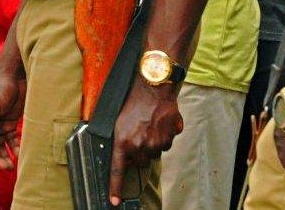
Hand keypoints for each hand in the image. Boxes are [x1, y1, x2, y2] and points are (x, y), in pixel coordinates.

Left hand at [108, 80, 182, 205]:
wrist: (152, 87)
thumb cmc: (132, 102)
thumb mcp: (117, 121)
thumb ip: (120, 140)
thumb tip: (123, 154)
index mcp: (123, 142)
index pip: (117, 170)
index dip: (115, 188)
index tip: (114, 202)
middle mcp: (140, 146)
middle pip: (140, 162)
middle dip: (138, 153)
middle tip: (137, 135)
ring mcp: (156, 143)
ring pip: (154, 153)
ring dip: (151, 144)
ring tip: (147, 125)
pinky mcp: (169, 138)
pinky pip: (166, 144)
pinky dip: (163, 136)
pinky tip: (158, 123)